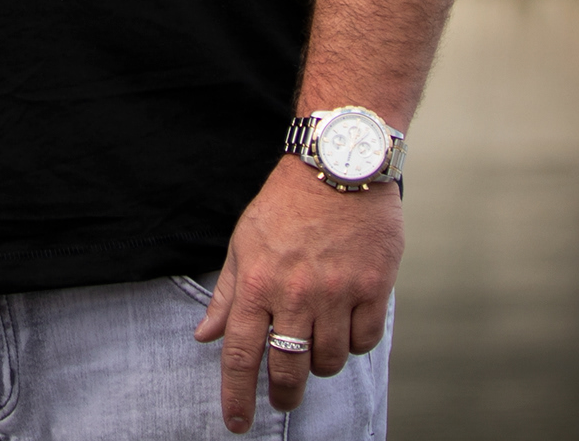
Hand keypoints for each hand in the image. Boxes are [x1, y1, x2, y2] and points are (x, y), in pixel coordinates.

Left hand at [194, 161, 400, 432]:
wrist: (338, 164)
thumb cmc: (286, 203)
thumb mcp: (244, 243)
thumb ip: (227, 296)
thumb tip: (205, 336)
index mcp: (257, 283)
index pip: (241, 355)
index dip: (237, 397)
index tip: (236, 424)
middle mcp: (296, 293)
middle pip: (287, 369)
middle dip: (282, 396)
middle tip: (282, 401)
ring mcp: (337, 292)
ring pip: (329, 361)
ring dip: (320, 365)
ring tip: (316, 346)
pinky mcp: (374, 287)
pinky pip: (364, 341)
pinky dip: (354, 344)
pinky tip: (347, 327)